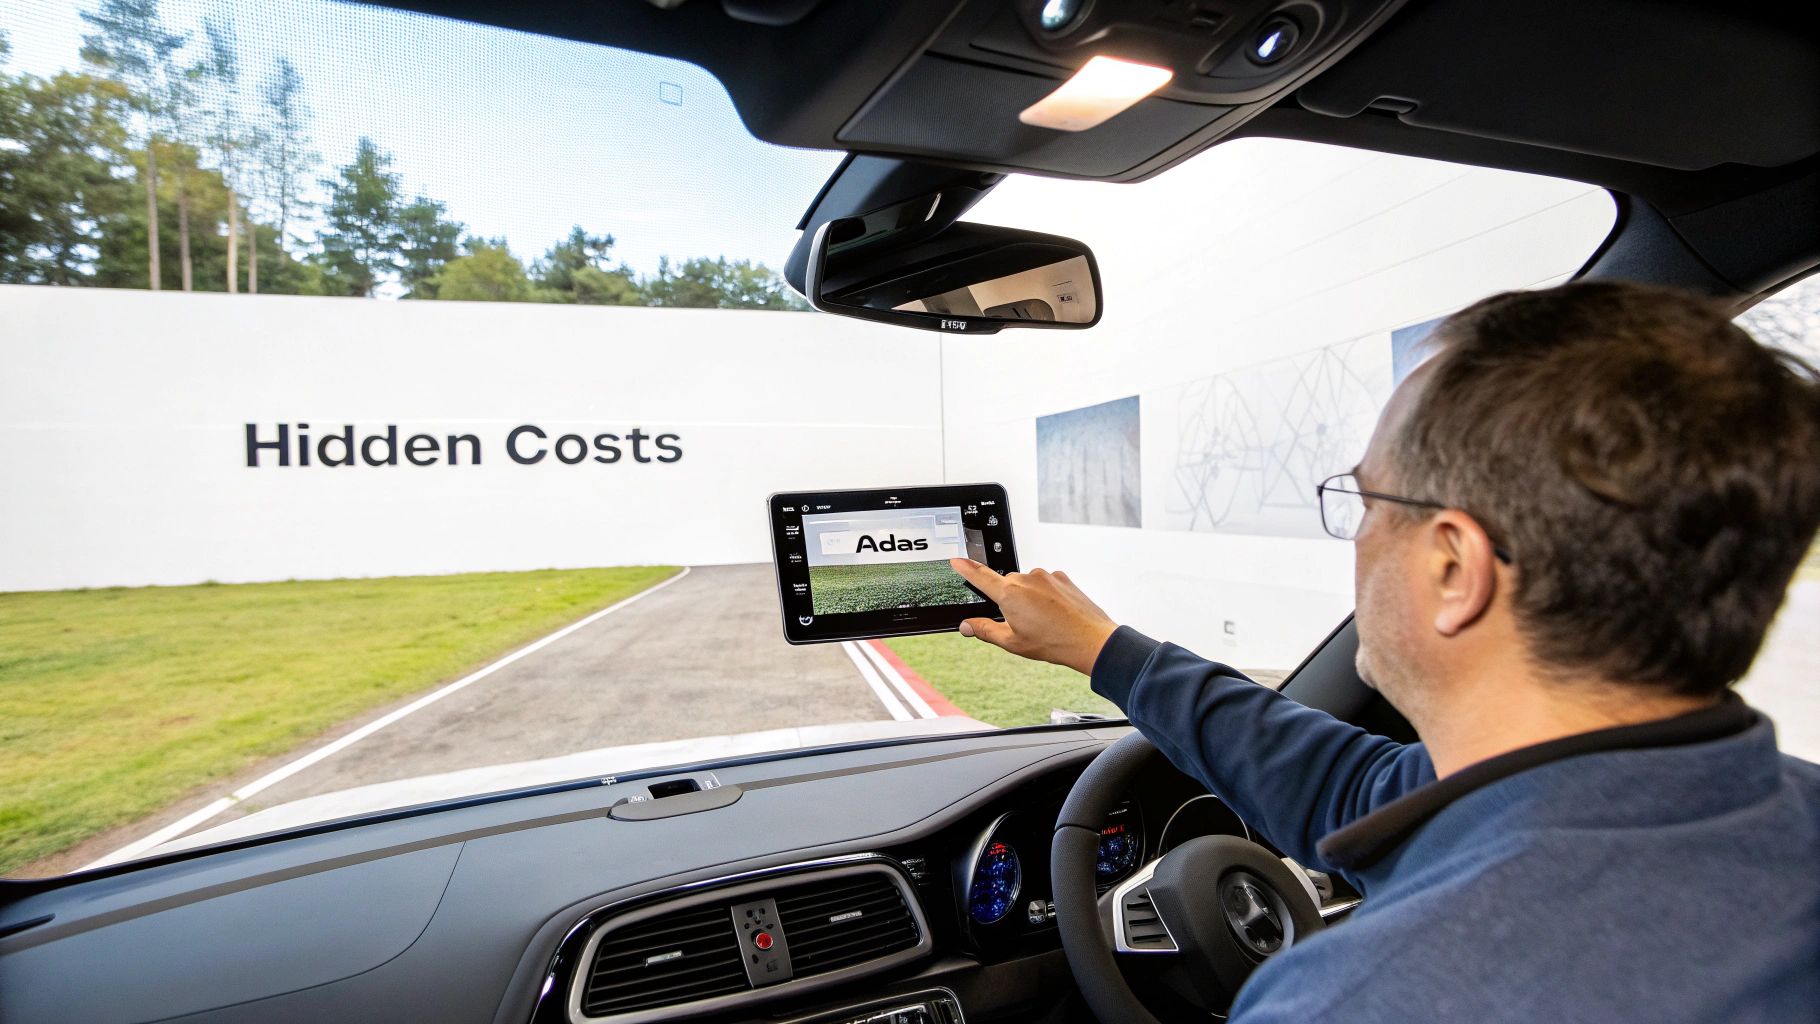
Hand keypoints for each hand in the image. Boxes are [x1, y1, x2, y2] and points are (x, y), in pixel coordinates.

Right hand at [948, 558, 1119, 675]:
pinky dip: (1045, 595)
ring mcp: (1045, 576)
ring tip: (1043, 620)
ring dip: (1028, 598)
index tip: (956, 560)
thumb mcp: (1012, 643)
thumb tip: (967, 626)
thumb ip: (985, 630)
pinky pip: (1045, 583)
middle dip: (1008, 600)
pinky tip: (1055, 613)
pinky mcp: (1061, 577)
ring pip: (1026, 584)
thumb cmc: (1053, 642)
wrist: (1090, 639)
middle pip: (1006, 584)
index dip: (965, 567)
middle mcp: (1026, 579)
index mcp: (1009, 594)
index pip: (980, 576)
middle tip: (1021, 623)